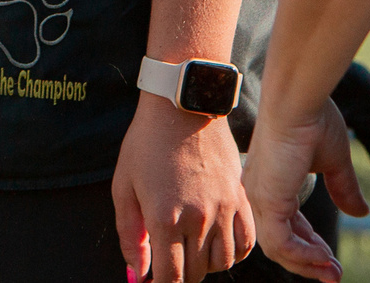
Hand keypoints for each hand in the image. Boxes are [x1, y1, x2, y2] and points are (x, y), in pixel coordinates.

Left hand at [114, 93, 256, 281]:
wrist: (183, 104)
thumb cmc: (147, 141)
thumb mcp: (123, 186)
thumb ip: (129, 235)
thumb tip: (138, 272)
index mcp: (165, 218)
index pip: (170, 279)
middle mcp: (198, 219)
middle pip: (195, 275)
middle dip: (179, 276)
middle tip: (167, 263)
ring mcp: (224, 208)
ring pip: (222, 263)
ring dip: (205, 266)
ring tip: (190, 250)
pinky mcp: (241, 197)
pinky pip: (247, 243)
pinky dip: (234, 252)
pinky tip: (218, 243)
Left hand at [244, 100, 362, 279]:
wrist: (299, 98)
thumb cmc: (313, 118)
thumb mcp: (334, 160)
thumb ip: (343, 187)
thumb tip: (361, 213)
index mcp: (271, 182)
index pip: (287, 225)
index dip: (309, 244)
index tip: (330, 257)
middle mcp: (260, 193)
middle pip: (280, 242)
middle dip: (309, 261)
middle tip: (334, 274)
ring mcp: (261, 198)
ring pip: (278, 248)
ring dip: (307, 263)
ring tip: (333, 271)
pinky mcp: (268, 200)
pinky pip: (282, 243)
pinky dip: (302, 255)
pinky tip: (323, 258)